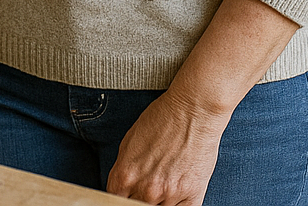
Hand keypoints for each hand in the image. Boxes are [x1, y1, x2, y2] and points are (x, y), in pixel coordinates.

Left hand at [105, 89, 229, 203]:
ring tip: (165, 182)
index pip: (114, 201)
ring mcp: (169, 194)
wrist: (193, 111)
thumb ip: (123, 169)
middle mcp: (146, 189)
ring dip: (160, 201)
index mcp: (125, 175)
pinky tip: (177, 192)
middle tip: (148, 184)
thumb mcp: (129, 141)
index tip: (128, 194)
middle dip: (138, 198)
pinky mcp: (192, 195)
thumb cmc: (161, 119)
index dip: (121, 197)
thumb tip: (121, 189)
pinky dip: (177, 204)